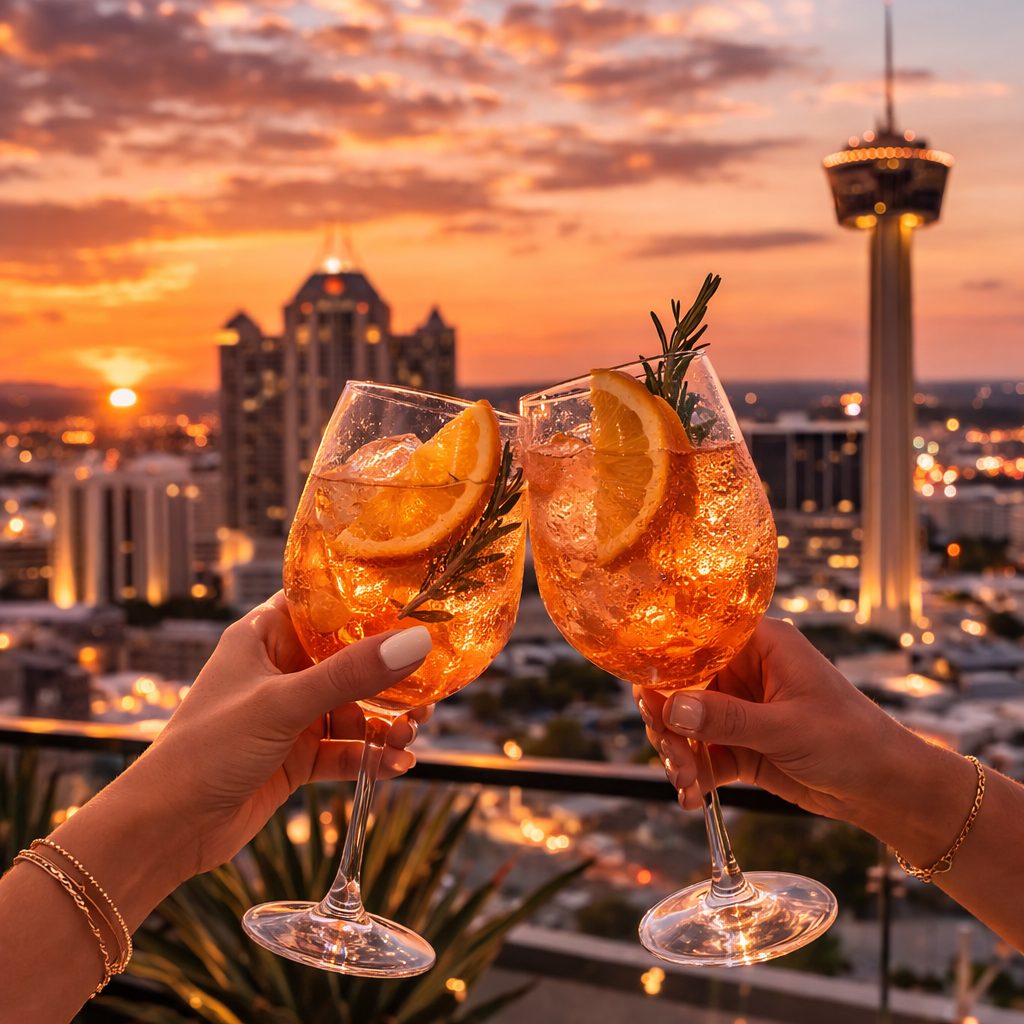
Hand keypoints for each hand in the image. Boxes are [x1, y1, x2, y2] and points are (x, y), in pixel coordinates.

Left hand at [112, 592, 433, 875]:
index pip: (322, 604)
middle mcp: (279, 672)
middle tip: (429, 686)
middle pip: (349, 661)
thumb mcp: (282, 704)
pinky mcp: (296, 758)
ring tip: (413, 734)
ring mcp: (290, 716)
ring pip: (354, 709)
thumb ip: (350, 674)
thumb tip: (416, 641)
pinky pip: (346, 750)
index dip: (366, 604)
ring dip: (386, 722)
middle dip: (390, 675)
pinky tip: (397, 765)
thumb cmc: (207, 749)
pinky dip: (372, 757)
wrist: (167, 829)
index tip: (414, 606)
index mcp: (264, 637)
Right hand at [636, 617, 974, 853]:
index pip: (697, 638)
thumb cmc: (852, 740)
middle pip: (681, 685)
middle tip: (668, 751)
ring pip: (684, 724)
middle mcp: (743, 672)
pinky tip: (692, 799)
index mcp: (759, 645)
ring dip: (676, 753)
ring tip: (685, 782)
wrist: (885, 790)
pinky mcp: (740, 746)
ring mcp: (740, 710)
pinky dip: (692, 777)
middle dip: (667, 721)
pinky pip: (701, 756)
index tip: (647, 691)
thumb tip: (672, 709)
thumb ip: (728, 720)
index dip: (665, 660)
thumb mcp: (788, 728)